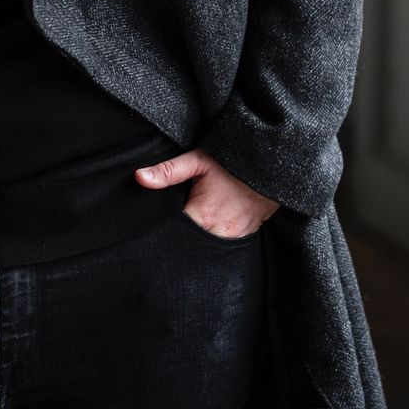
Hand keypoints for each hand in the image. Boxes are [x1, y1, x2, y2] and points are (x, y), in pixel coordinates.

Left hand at [135, 146, 280, 237]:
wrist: (269, 167)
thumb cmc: (232, 163)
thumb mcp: (199, 161)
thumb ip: (168, 171)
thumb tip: (140, 178)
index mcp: (201, 216)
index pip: (173, 234)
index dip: (163, 229)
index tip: (156, 224)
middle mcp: (216, 232)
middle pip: (189, 243)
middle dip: (180, 237)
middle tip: (174, 225)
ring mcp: (232, 237)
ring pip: (206, 247)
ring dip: (197, 239)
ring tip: (193, 225)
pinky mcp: (244, 237)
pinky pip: (223, 245)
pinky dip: (214, 238)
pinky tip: (209, 228)